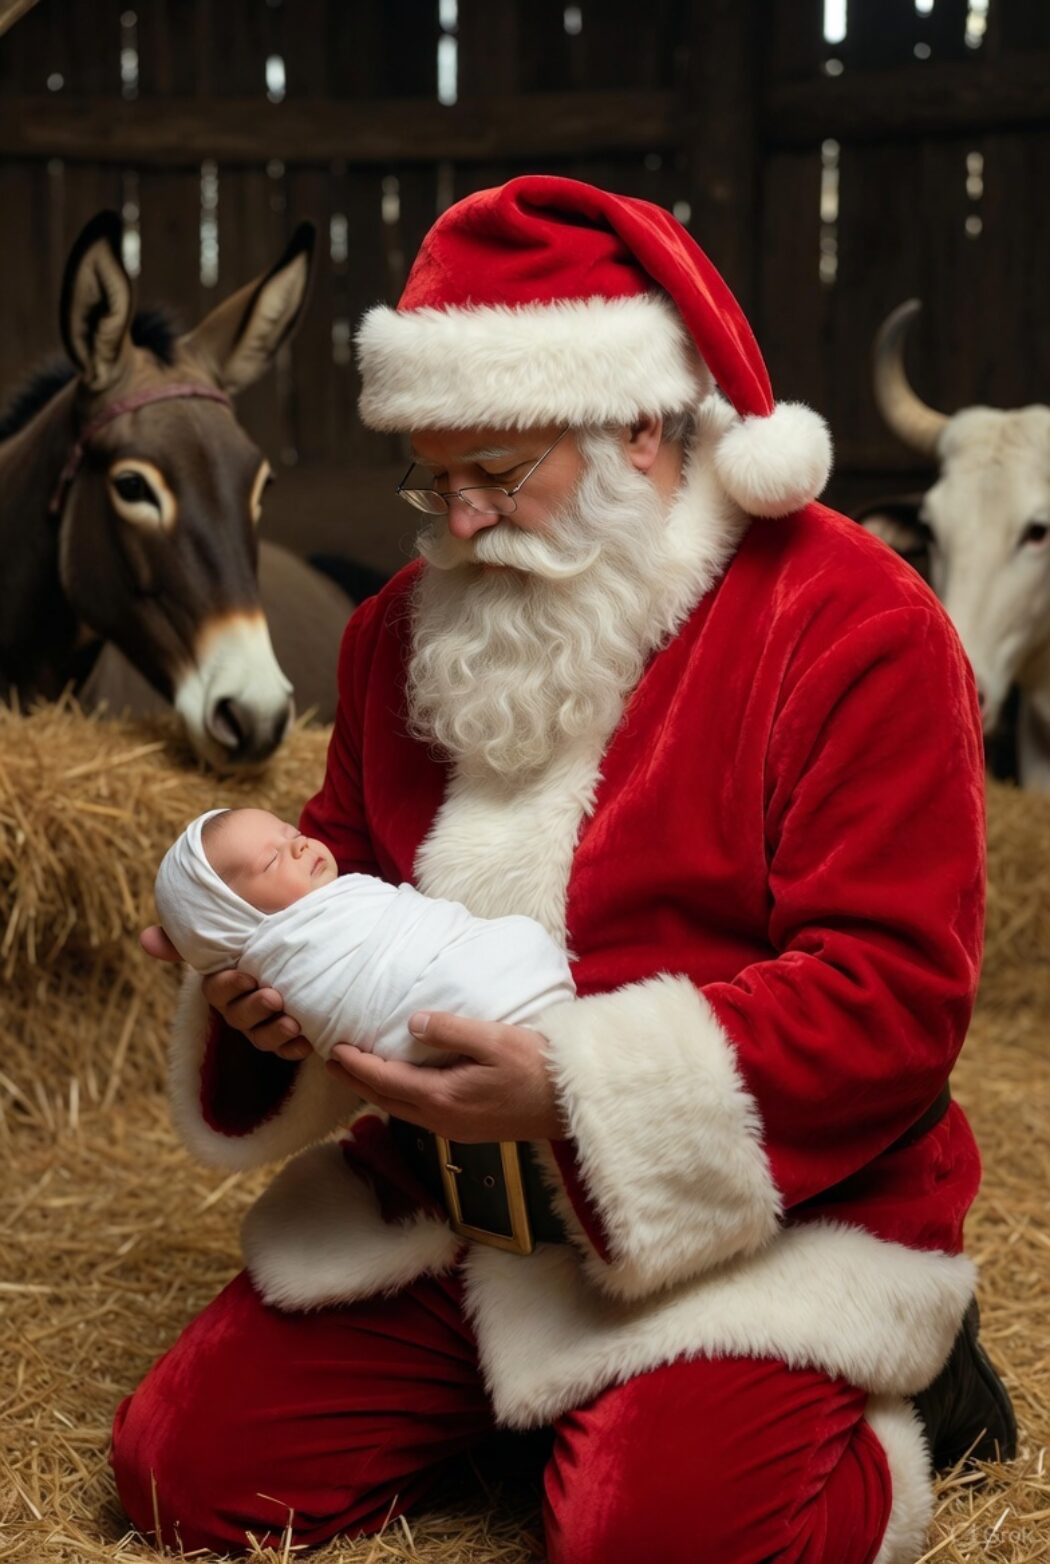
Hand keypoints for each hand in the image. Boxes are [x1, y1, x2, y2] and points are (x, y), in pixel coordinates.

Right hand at [138, 924, 311, 1061]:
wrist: (300, 948)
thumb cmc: (261, 937)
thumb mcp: (235, 930)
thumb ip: (190, 936)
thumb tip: (146, 939)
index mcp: (224, 983)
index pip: (217, 990)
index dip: (229, 986)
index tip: (246, 976)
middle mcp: (239, 1008)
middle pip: (239, 1017)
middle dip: (255, 1009)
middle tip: (274, 997)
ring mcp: (262, 1025)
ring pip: (261, 1038)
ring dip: (275, 1033)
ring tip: (293, 1023)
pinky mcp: (288, 1037)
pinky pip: (288, 1051)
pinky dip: (296, 1048)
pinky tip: (308, 1041)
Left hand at [325, 1011, 566, 1142]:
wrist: (569, 1105)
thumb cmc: (536, 1067)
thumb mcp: (494, 1039)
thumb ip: (450, 1030)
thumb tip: (411, 1023)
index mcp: (443, 1097)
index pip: (386, 1081)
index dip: (357, 1066)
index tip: (334, 1050)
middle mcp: (442, 1119)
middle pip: (386, 1100)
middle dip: (356, 1082)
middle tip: (331, 1063)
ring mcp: (455, 1129)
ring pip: (402, 1111)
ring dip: (376, 1091)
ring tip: (358, 1072)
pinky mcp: (467, 1129)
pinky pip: (420, 1114)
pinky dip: (399, 1098)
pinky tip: (402, 1086)